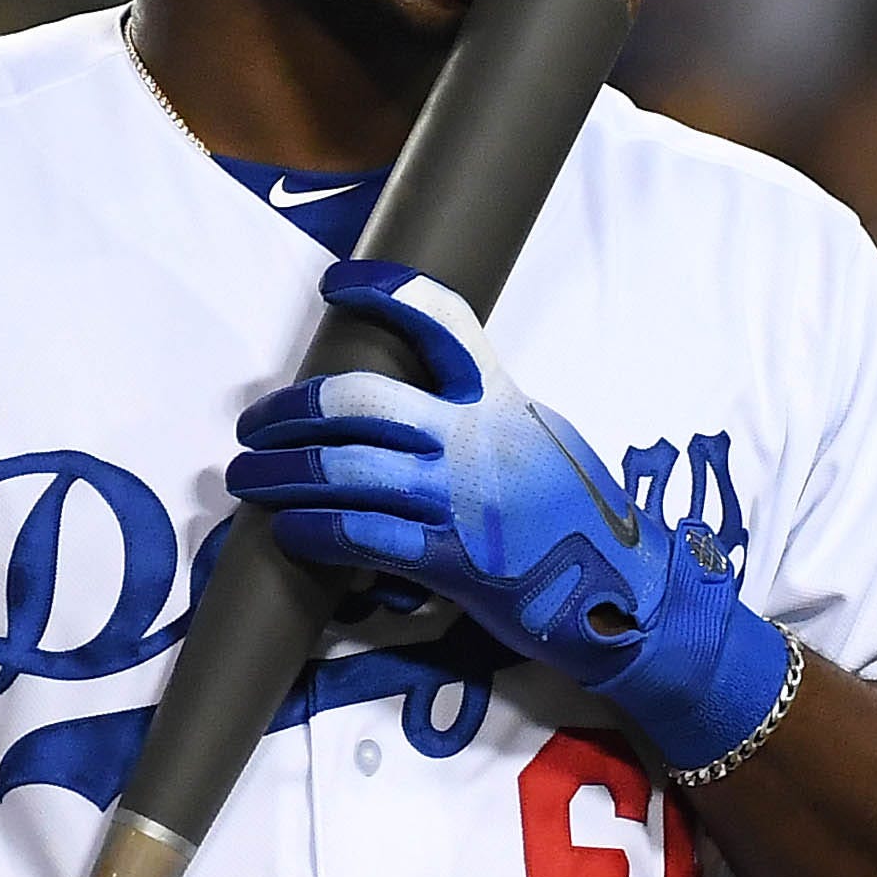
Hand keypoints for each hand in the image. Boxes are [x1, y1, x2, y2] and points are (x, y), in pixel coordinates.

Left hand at [228, 262, 792, 773]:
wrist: (627, 593)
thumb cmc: (577, 516)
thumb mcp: (540, 438)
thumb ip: (483, 415)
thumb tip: (420, 405)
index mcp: (499, 399)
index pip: (441, 322)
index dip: (383, 291)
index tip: (335, 282)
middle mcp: (475, 440)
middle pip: (358, 402)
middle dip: (290, 410)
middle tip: (254, 424)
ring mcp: (461, 501)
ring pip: (343, 472)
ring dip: (279, 474)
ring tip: (248, 478)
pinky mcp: (452, 562)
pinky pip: (359, 537)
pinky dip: (311, 530)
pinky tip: (288, 531)